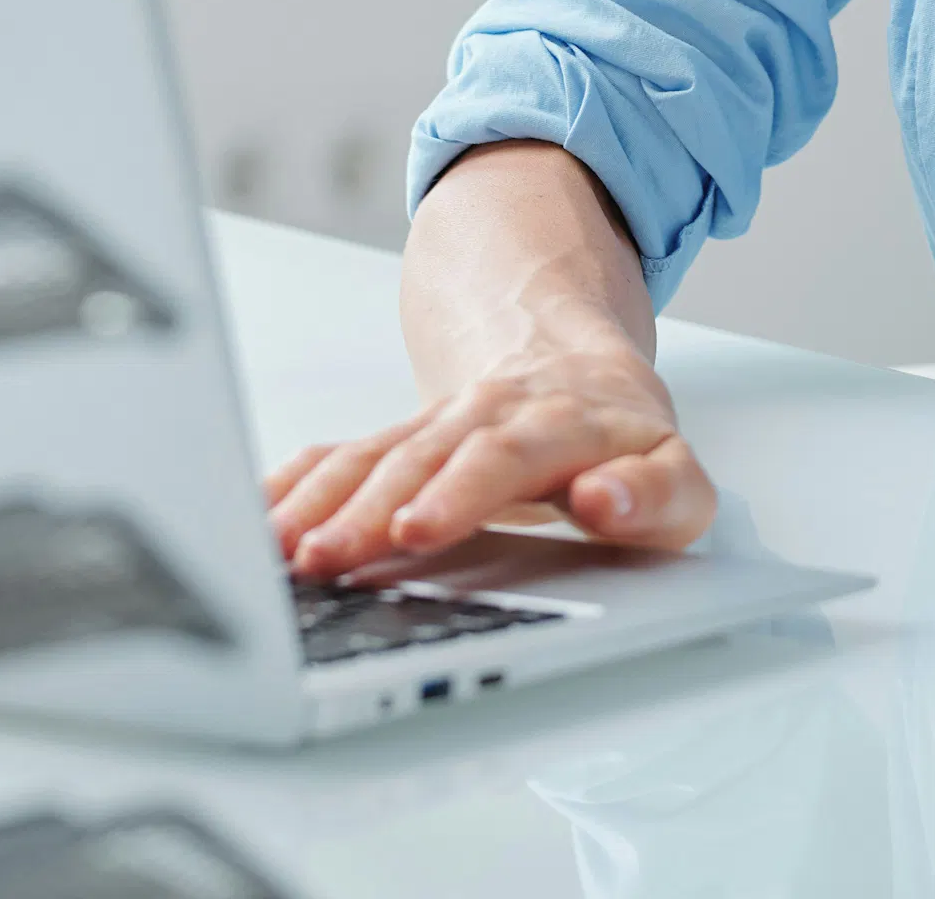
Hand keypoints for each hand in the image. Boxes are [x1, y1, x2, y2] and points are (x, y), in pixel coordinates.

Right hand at [265, 338, 717, 579]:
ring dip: (323, 504)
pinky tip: (257, 518)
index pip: (506, 453)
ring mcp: (437, 428)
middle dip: (372, 508)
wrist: (579, 374)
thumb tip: (608, 500)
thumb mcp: (677, 479)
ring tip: (284, 553)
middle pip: (423, 458)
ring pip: (373, 458)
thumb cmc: (626, 446)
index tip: (423, 526)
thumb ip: (657, 496)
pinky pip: (338, 459)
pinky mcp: (398, 443)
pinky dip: (294, 486)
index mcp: (560, 424)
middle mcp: (489, 418)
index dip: (462, 489)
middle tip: (330, 558)